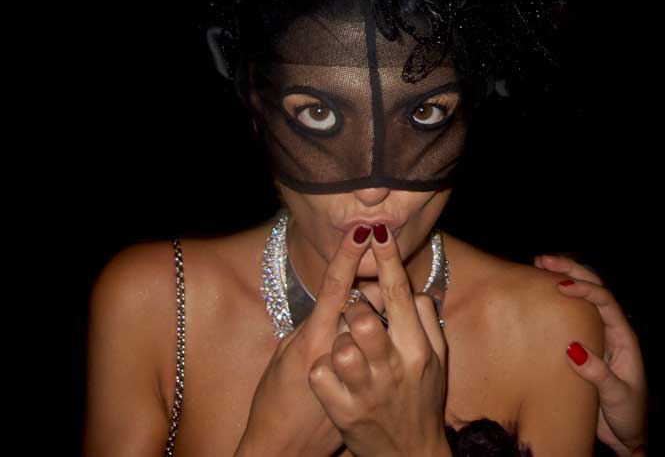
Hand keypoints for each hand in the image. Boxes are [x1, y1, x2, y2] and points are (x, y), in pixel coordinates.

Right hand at [235, 224, 371, 456]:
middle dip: (372, 290)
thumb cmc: (275, 401)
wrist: (286, 453)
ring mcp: (360, 376)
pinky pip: (389, 354)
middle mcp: (339, 355)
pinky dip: (388, 343)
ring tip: (372, 325)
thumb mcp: (285, 356)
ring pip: (381, 326)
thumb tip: (335, 299)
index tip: (361, 230)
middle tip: (368, 294)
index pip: (335, 288)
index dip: (348, 256)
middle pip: (367, 302)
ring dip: (381, 316)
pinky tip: (380, 349)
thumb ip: (311, 325)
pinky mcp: (373, 391)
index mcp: (312, 342)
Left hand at [309, 225, 451, 456]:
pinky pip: (320, 373)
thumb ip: (426, 320)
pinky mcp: (342, 413)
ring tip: (347, 352)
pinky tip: (333, 378)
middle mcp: (393, 369)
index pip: (399, 294)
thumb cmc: (422, 400)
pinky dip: (323, 370)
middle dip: (354, 307)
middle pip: (362, 315)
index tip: (374, 230)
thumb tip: (411, 286)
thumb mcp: (437, 362)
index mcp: (418, 350)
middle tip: (356, 316)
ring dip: (338, 342)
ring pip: (339, 344)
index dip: (386, 258)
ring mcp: (366, 393)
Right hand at [534, 254, 647, 456]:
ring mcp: (597, 335)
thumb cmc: (629, 416)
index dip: (585, 289)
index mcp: (623, 336)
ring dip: (563, 277)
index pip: (605, 301)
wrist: (628, 436)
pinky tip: (541, 291)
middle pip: (594, 288)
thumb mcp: (617, 396)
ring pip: (582, 297)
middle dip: (570, 270)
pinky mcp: (584, 344)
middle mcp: (610, 329)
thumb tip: (572, 348)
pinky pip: (571, 315)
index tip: (561, 286)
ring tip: (538, 265)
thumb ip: (599, 374)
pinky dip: (557, 298)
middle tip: (543, 260)